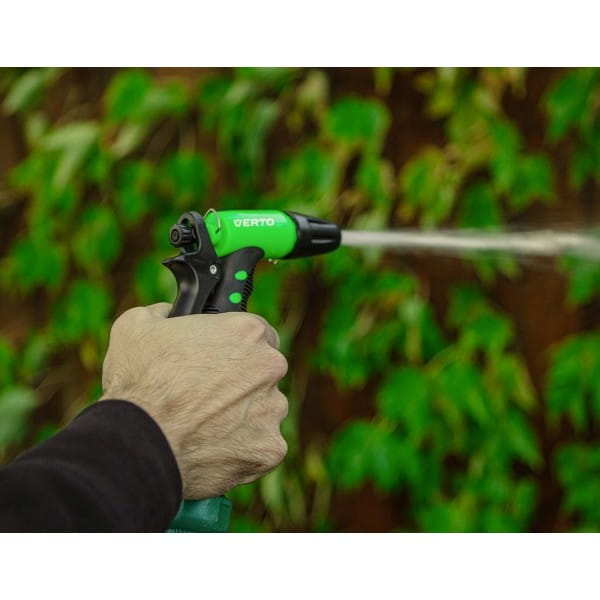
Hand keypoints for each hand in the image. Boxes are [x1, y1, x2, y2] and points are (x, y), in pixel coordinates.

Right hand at [100, 303, 287, 498]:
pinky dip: (242, 448)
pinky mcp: (269, 447)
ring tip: (206, 423)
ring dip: (244, 415)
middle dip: (243, 381)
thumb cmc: (140, 382)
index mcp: (247, 332)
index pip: (259, 333)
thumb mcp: (138, 326)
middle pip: (264, 371)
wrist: (140, 443)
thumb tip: (168, 313)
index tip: (222, 357)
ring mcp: (272, 409)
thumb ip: (164, 313)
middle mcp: (269, 367)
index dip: (238, 345)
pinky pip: (261, 445)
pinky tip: (213, 447)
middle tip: (208, 394)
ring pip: (265, 409)